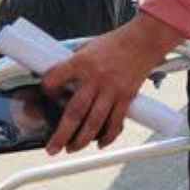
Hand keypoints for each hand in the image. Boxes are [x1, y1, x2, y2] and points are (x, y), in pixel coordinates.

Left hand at [40, 16, 179, 153]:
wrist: (144, 40)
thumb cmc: (116, 43)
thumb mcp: (87, 48)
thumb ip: (74, 65)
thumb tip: (60, 79)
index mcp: (81, 63)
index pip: (55, 79)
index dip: (47, 90)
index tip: (46, 95)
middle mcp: (95, 79)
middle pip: (74, 112)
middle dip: (61, 134)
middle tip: (52, 148)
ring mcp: (112, 90)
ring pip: (94, 122)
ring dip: (82, 140)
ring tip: (72, 148)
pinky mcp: (126, 96)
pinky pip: (116, 121)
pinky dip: (109, 135)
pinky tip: (101, 142)